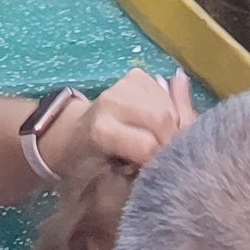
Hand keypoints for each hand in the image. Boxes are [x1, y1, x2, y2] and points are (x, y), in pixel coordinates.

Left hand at [47, 64, 194, 179]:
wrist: (76, 132)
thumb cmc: (93, 160)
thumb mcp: (113, 174)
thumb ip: (144, 162)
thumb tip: (164, 157)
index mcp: (101, 130)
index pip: (147, 145)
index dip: (159, 160)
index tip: (160, 171)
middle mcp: (112, 101)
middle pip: (161, 120)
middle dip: (171, 141)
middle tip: (167, 156)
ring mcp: (124, 84)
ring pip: (167, 105)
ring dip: (172, 125)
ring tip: (161, 140)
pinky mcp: (136, 75)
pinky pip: (165, 93)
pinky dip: (169, 110)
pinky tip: (158, 123)